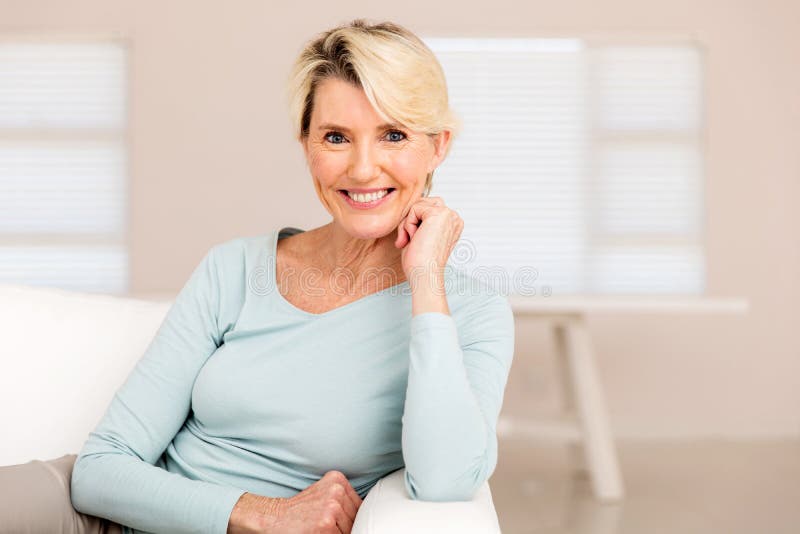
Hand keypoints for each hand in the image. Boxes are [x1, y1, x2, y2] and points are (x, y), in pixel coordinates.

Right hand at [229, 470, 362, 533]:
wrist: (274, 518)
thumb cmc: (299, 509)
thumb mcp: (324, 493)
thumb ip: (344, 499)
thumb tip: (364, 515)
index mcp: (337, 480)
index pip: (359, 504)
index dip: (352, 517)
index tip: (341, 521)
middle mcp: (336, 491)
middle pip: (356, 517)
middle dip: (346, 526)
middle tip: (328, 526)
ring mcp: (332, 508)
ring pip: (350, 529)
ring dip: (339, 532)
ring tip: (322, 528)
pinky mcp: (326, 525)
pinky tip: (320, 532)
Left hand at [394, 196, 463, 285]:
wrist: (424, 275)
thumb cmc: (420, 263)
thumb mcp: (420, 236)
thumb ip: (418, 220)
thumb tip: (406, 211)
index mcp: (451, 223)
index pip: (426, 209)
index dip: (414, 223)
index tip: (413, 243)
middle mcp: (453, 217)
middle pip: (422, 204)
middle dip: (410, 221)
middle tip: (408, 241)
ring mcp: (448, 214)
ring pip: (417, 206)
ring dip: (408, 223)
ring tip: (412, 240)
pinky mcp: (439, 213)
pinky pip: (414, 209)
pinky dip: (408, 224)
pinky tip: (414, 238)